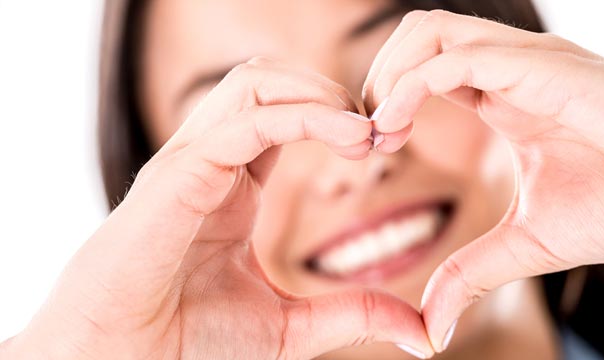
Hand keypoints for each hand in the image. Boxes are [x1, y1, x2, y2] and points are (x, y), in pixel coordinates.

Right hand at [2, 57, 428, 358]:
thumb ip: (352, 316)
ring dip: (317, 92)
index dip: (338, 119)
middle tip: (378, 129)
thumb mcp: (290, 327)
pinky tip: (344, 138)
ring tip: (362, 128)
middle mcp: (213, 161)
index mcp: (233, 185)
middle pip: (270, 81)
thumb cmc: (189, 343)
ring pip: (254, 82)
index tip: (383, 144)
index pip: (286, 117)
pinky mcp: (180, 173)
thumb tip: (420, 332)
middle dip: (331, 93)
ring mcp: (194, 161)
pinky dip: (302, 117)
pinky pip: (245, 122)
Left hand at [363, 10, 603, 355]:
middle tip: (369, 134)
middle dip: (377, 76)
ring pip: (428, 30)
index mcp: (504, 94)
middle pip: (418, 33)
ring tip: (382, 131)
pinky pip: (456, 58)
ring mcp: (525, 61)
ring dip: (388, 75)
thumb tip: (434, 327)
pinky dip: (410, 85)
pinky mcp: (543, 68)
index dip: (387, 97)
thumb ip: (471, 274)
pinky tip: (395, 126)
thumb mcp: (526, 244)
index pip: (425, 65)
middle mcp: (510, 66)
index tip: (374, 146)